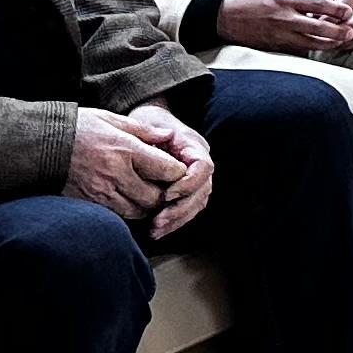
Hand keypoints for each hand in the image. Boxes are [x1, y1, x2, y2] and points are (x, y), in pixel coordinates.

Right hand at [63, 107, 183, 223]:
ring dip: (146, 205)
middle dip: (164, 193)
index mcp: (126, 150)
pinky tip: (126, 199)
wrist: (40, 145)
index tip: (175, 169)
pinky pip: (117, 215)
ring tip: (145, 193)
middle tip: (163, 186)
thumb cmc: (78, 128)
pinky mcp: (89, 204)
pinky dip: (127, 210)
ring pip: (138, 211)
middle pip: (155, 197)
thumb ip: (143, 131)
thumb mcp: (112, 119)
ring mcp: (102, 192)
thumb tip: (169, 137)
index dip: (177, 172)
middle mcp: (117, 174)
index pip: (167, 170)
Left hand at [122, 103, 212, 238]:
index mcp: (195, 146)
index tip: (166, 195)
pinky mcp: (187, 189)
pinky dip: (174, 221)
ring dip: (177, 220)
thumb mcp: (148, 123)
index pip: (203, 168)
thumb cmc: (149, 121)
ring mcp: (197, 177)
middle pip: (202, 191)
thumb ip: (155, 133)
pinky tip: (156, 230)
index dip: (188, 184)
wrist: (151, 120)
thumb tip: (165, 139)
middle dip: (180, 210)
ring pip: (197, 204)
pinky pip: (188, 208)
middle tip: (157, 222)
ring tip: (154, 231)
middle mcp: (201, 163)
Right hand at [212, 0, 352, 54]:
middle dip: (338, 31)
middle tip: (351, 32)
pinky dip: (310, 49)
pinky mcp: (274, 47)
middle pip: (318, 27)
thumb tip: (318, 0)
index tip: (348, 12)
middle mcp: (284, 18)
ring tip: (340, 42)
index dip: (337, 9)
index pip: (318, 4)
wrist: (225, 17)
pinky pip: (297, 50)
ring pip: (311, 43)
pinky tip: (320, 48)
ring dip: (328, 44)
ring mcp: (279, 35)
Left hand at [313, 0, 352, 46]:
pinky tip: (338, 40)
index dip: (329, 21)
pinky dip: (350, 42)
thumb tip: (316, 22)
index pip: (344, 10)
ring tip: (330, 40)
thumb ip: (322, 1)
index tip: (316, 26)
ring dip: (344, 40)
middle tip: (323, 36)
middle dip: (337, 33)